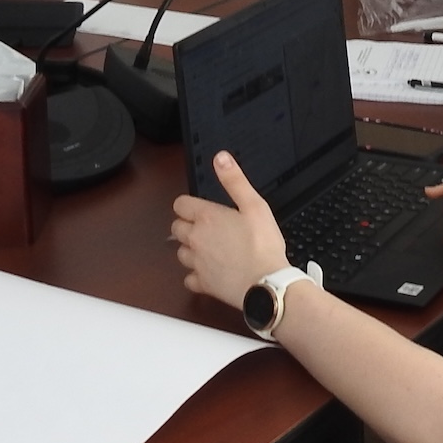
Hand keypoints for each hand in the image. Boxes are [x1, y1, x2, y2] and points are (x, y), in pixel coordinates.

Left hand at [168, 151, 291, 308]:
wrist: (266, 283)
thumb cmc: (263, 246)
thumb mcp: (255, 205)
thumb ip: (234, 181)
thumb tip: (221, 159)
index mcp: (207, 217)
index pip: (180, 204)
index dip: (189, 204)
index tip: (200, 208)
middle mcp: (195, 239)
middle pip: (176, 227)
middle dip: (187, 225)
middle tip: (206, 227)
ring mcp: (196, 263)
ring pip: (180, 253)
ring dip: (190, 249)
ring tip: (209, 248)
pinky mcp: (202, 283)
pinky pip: (189, 278)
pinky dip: (195, 274)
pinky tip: (209, 271)